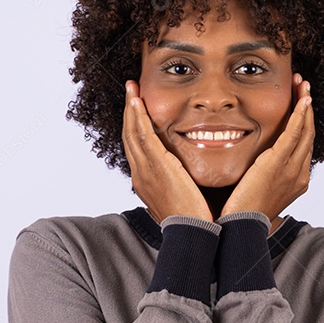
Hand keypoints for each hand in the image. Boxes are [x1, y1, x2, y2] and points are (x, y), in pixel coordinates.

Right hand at [122, 80, 211, 221]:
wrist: (192, 234)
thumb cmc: (194, 221)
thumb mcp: (183, 199)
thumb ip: (183, 185)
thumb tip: (191, 178)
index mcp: (147, 182)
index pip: (137, 149)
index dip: (135, 128)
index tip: (137, 111)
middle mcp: (141, 174)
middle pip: (130, 137)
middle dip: (130, 113)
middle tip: (131, 92)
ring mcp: (145, 170)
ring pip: (133, 133)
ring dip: (132, 108)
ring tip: (132, 89)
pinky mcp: (156, 166)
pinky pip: (142, 135)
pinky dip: (138, 117)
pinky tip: (138, 101)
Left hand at [220, 74, 313, 221]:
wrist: (239, 229)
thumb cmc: (241, 215)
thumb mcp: (256, 192)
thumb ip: (259, 177)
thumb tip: (251, 168)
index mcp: (295, 181)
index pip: (302, 146)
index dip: (303, 123)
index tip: (299, 105)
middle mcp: (299, 174)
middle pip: (308, 134)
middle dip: (306, 108)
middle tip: (302, 86)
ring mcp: (291, 169)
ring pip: (304, 130)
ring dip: (304, 104)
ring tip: (302, 84)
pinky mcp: (278, 163)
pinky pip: (294, 133)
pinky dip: (300, 114)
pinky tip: (302, 99)